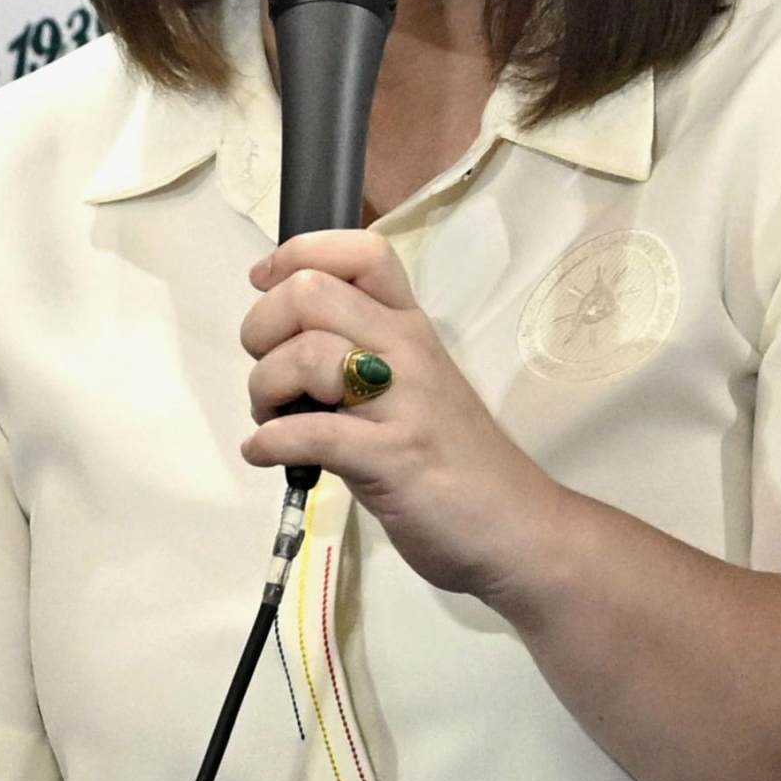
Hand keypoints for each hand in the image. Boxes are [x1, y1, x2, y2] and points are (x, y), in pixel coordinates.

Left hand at [240, 230, 566, 611]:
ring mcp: (403, 402)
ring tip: (272, 421)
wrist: (518, 529)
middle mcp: (407, 350)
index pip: (360, 250)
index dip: (297, 255)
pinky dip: (272, 442)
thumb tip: (286, 346)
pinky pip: (312, 432)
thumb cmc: (456, 461)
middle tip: (271, 375)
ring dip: (263, 390)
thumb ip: (360, 356)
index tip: (266, 285)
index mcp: (409, 327)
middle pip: (311, 292)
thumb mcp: (410, 386)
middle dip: (262, 328)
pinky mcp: (394, 457)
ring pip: (305, 355)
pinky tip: (266, 455)